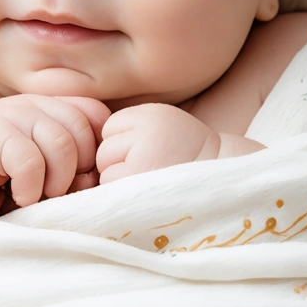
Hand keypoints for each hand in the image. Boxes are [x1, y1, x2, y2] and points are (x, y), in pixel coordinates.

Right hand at [0, 94, 110, 216]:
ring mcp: (12, 114)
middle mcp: (35, 106)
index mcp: (52, 111)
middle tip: (57, 194)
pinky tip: (19, 196)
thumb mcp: (42, 179)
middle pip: (84, 131)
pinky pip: (29, 157)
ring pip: (61, 143)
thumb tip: (96, 182)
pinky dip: (30, 185)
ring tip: (38, 197)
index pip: (98, 117)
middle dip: (79, 171)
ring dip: (56, 181)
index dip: (97, 152)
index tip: (80, 181)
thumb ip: (73, 174)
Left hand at [96, 103, 221, 183]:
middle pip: (103, 149)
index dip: (122, 146)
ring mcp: (141, 154)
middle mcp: (144, 129)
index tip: (147, 154)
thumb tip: (86, 147)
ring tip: (150, 181)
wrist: (220, 183)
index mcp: (150, 114)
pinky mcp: (138, 178)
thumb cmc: (186, 161)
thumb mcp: (161, 127)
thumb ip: (131, 130)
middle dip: (118, 163)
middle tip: (150, 171)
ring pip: (104, 168)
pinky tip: (146, 192)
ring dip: (119, 179)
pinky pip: (110, 184)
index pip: (109, 129)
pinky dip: (122, 193)